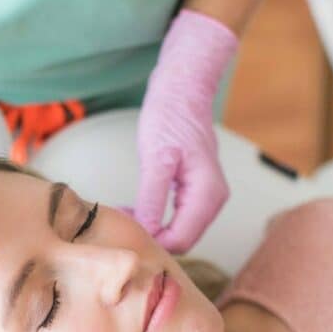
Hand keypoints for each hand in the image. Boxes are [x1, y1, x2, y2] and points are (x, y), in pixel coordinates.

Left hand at [133, 8, 237, 252]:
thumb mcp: (156, 158)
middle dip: (151, 237)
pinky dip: (156, 219)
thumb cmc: (170, 115)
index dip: (152, 242)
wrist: (183, 89)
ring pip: (179, 231)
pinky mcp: (196, 192)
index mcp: (208, 194)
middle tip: (119, 223)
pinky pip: (177, 218)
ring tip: (124, 214)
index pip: (181, 240)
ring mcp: (206, 196)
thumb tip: (146, 231)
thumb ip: (152, 199)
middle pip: (182, 240)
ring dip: (152, 229)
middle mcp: (213, 200)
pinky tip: (135, 209)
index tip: (123, 231)